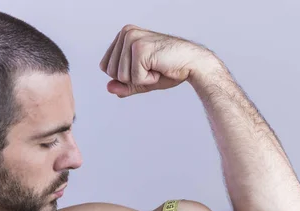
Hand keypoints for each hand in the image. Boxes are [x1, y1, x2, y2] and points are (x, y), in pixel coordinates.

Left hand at [99, 25, 218, 97]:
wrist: (193, 64)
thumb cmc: (170, 69)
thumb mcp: (141, 80)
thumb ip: (124, 85)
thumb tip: (108, 88)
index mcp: (124, 35)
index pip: (106, 66)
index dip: (125, 76)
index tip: (144, 67)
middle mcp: (126, 33)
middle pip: (111, 72)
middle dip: (132, 78)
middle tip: (152, 68)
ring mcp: (132, 39)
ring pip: (121, 76)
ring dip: (141, 79)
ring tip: (156, 67)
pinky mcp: (140, 49)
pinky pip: (134, 78)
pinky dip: (148, 80)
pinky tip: (160, 68)